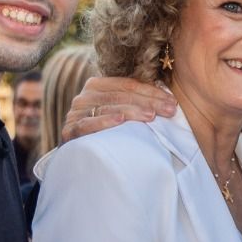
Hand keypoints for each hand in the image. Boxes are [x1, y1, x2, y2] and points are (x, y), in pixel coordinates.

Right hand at [62, 77, 176, 143]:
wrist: (81, 156)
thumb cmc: (108, 133)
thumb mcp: (122, 113)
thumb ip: (136, 102)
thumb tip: (170, 100)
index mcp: (97, 85)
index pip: (128, 85)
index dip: (152, 92)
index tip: (173, 102)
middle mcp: (84, 96)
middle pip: (120, 96)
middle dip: (148, 102)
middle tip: (170, 110)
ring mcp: (75, 113)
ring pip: (106, 107)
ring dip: (131, 111)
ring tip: (152, 116)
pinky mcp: (69, 131)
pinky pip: (86, 124)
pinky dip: (103, 122)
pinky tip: (119, 121)